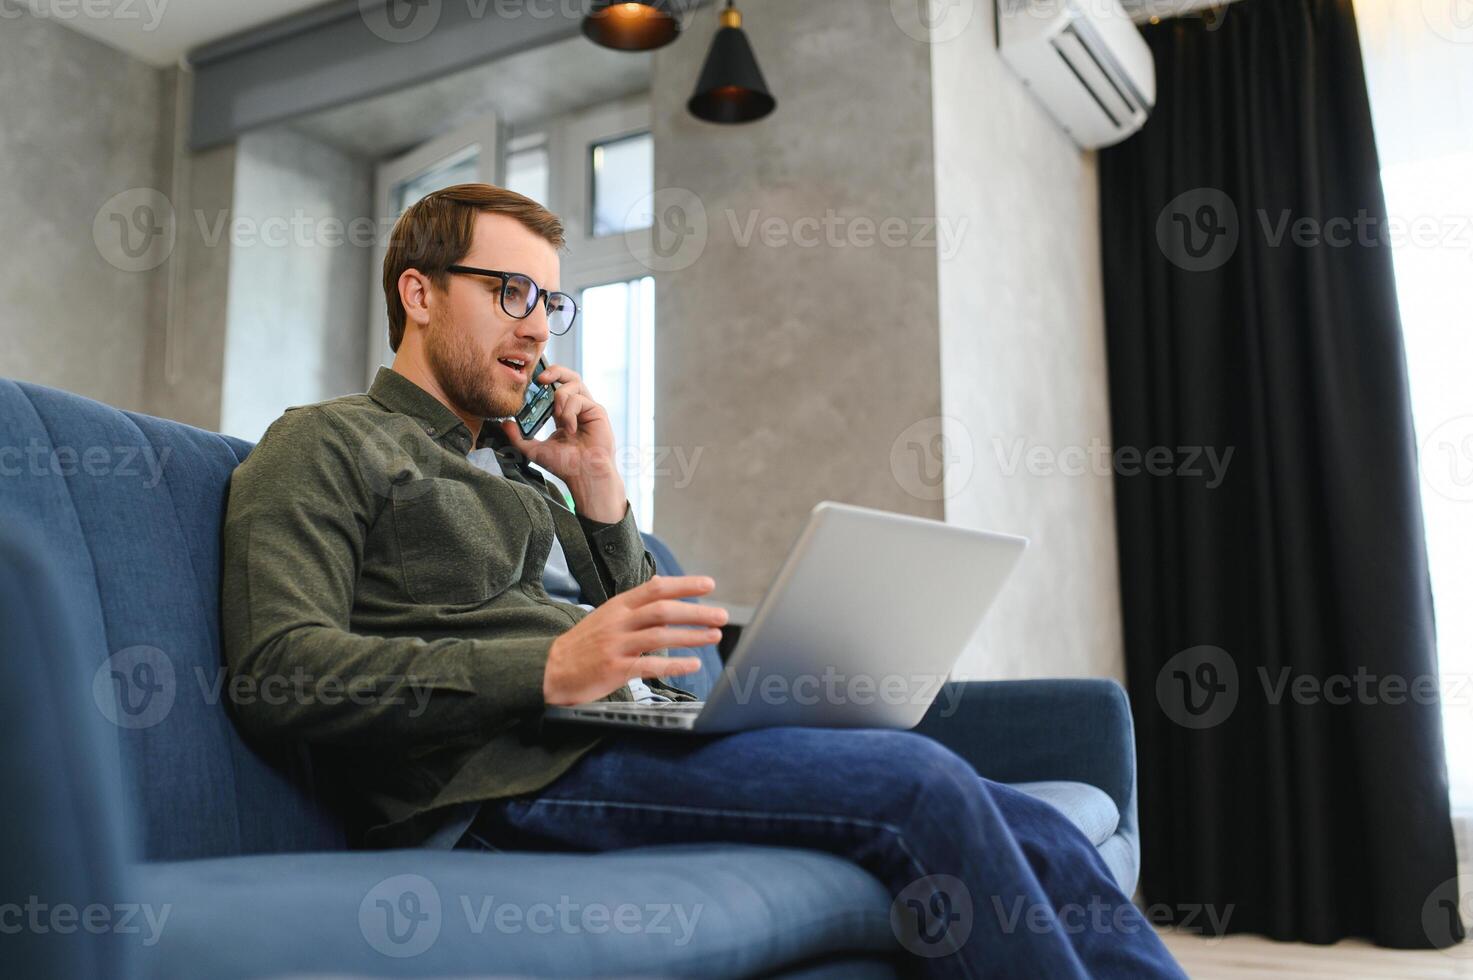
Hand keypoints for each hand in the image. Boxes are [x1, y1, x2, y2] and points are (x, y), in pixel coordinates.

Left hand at [501, 363, 625, 521]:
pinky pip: (579, 399)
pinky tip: (570, 429)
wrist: (584, 475)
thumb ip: (518, 437)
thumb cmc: (565, 465)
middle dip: (555, 370)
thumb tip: (503, 423)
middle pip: (569, 376)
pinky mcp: (597, 411)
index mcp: (563, 414)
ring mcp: (588, 408)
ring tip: (557, 415)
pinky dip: (569, 412)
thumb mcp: (534, 450)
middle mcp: (576, 408)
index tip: (530, 380)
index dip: (544, 380)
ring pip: (574, 383)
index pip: (554, 388)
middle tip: (540, 378)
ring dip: (560, 396)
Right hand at [542, 575, 727, 705]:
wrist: (550, 669)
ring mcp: (616, 645)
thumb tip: (663, 592)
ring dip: (691, 636)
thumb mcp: (606, 616)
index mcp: (618, 605)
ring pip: (660, 636)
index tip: (709, 584)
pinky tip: (692, 665)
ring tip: (714, 636)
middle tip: (722, 615)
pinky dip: (674, 665)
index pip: (656, 588)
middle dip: (696, 612)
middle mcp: (618, 622)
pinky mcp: (615, 668)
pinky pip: (650, 666)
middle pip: (663, 610)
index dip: (684, 585)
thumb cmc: (584, 644)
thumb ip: (634, 607)